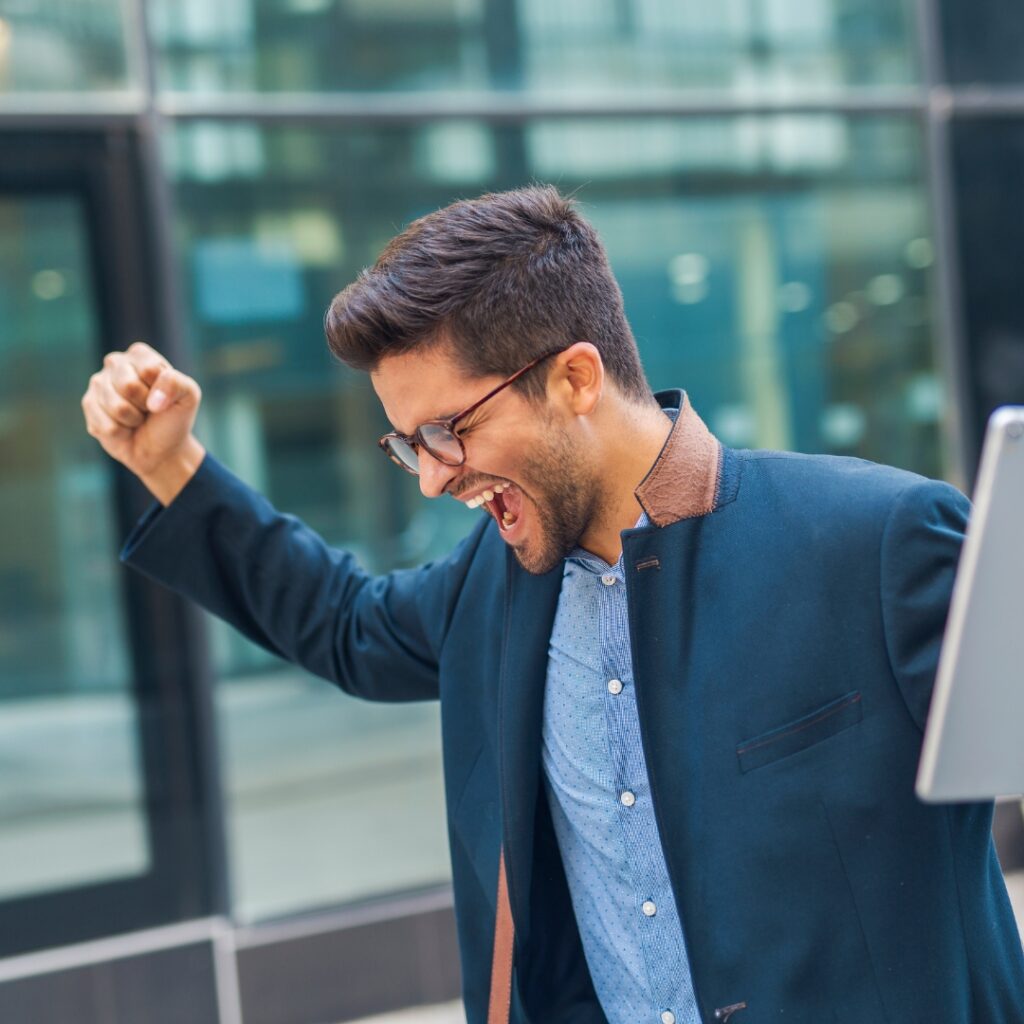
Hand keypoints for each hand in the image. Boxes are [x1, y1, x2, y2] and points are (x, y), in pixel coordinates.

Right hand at [82, 341, 205, 502]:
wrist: (161, 447)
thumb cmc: (174, 416)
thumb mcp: (188, 396)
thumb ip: (176, 384)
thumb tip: (153, 401)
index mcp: (140, 355)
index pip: (148, 369)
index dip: (161, 390)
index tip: (164, 396)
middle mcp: (115, 363)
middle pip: (129, 386)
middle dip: (145, 405)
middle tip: (149, 409)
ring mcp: (98, 383)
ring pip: (117, 407)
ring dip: (133, 420)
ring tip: (137, 418)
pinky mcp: (88, 405)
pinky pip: (107, 425)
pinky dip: (122, 433)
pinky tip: (124, 427)